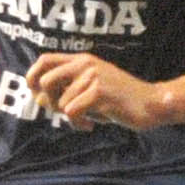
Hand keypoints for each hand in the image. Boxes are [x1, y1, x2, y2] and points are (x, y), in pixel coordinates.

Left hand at [27, 53, 165, 130]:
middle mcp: (85, 64)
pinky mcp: (99, 92)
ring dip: (71, 118)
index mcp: (82, 60)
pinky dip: (78, 124)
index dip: (32, 76)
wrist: (151, 104)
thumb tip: (38, 98)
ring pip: (61, 103)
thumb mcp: (89, 92)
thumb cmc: (118, 101)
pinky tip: (90, 125)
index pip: (45, 60)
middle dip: (49, 102)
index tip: (35, 94)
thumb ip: (65, 92)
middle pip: (46, 81)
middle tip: (65, 112)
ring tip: (88, 120)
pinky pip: (72, 112)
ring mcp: (93, 77)